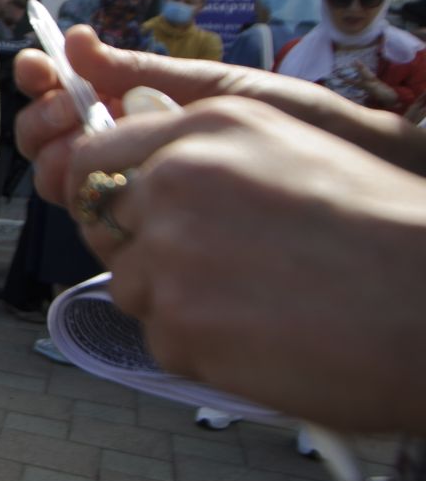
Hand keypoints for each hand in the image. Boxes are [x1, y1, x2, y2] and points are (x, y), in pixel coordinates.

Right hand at [14, 25, 425, 200]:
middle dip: (46, 122)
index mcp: (139, 109)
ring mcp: (139, 196)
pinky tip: (105, 186)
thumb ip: (141, 73)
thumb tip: (76, 40)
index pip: (67, 95)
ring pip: (66, 184)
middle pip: (52, 143)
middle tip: (70, 112)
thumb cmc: (298, 127)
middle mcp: (130, 154)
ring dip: (60, 161)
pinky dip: (87, 202)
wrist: (354, 174)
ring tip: (85, 146)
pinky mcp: (153, 237)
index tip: (39, 67)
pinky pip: (99, 223)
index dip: (42, 81)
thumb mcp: (214, 90)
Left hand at [54, 95, 425, 432]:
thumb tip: (143, 179)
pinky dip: (205, 352)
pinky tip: (270, 343)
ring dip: (179, 306)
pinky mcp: (178, 323)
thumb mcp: (290, 153)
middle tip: (214, 277)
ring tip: (263, 309)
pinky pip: (163, 342)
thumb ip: (207, 158)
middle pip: (106, 226)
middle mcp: (174, 180)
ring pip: (132, 288)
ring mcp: (169, 253)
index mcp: (205, 128)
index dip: (104, 196)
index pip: (95, 157)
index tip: (124, 220)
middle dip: (144, 253)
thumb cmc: (384, 234)